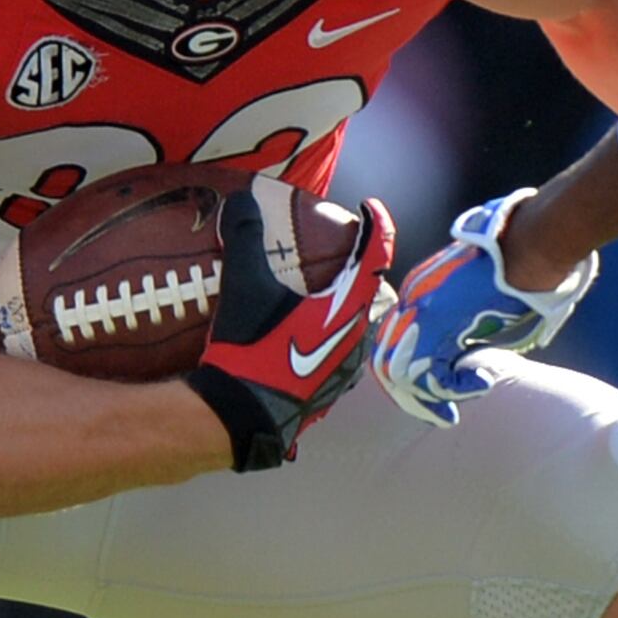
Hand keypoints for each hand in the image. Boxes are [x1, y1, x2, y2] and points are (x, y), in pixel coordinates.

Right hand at [189, 187, 395, 470]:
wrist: (240, 418)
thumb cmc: (252, 349)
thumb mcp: (244, 288)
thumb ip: (244, 238)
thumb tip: (239, 199)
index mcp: (348, 307)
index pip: (375, 254)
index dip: (378, 225)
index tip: (371, 206)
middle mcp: (357, 337)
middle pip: (368, 292)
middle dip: (356, 270)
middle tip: (335, 253)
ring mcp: (346, 369)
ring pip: (353, 326)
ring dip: (340, 308)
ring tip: (316, 296)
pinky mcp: (330, 392)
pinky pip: (337, 354)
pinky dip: (325, 337)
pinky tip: (301, 337)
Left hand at [375, 189, 597, 427]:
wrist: (529, 245)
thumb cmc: (521, 266)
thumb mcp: (483, 299)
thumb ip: (469, 326)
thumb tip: (476, 358)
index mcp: (420, 292)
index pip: (392, 342)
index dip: (406, 375)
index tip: (432, 394)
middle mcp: (413, 301)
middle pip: (384, 361)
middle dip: (409, 397)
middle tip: (440, 415)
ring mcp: (421, 311)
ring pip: (400, 373)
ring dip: (428, 400)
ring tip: (452, 413)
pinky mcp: (438, 325)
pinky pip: (431, 376)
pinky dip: (456, 391)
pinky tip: (483, 385)